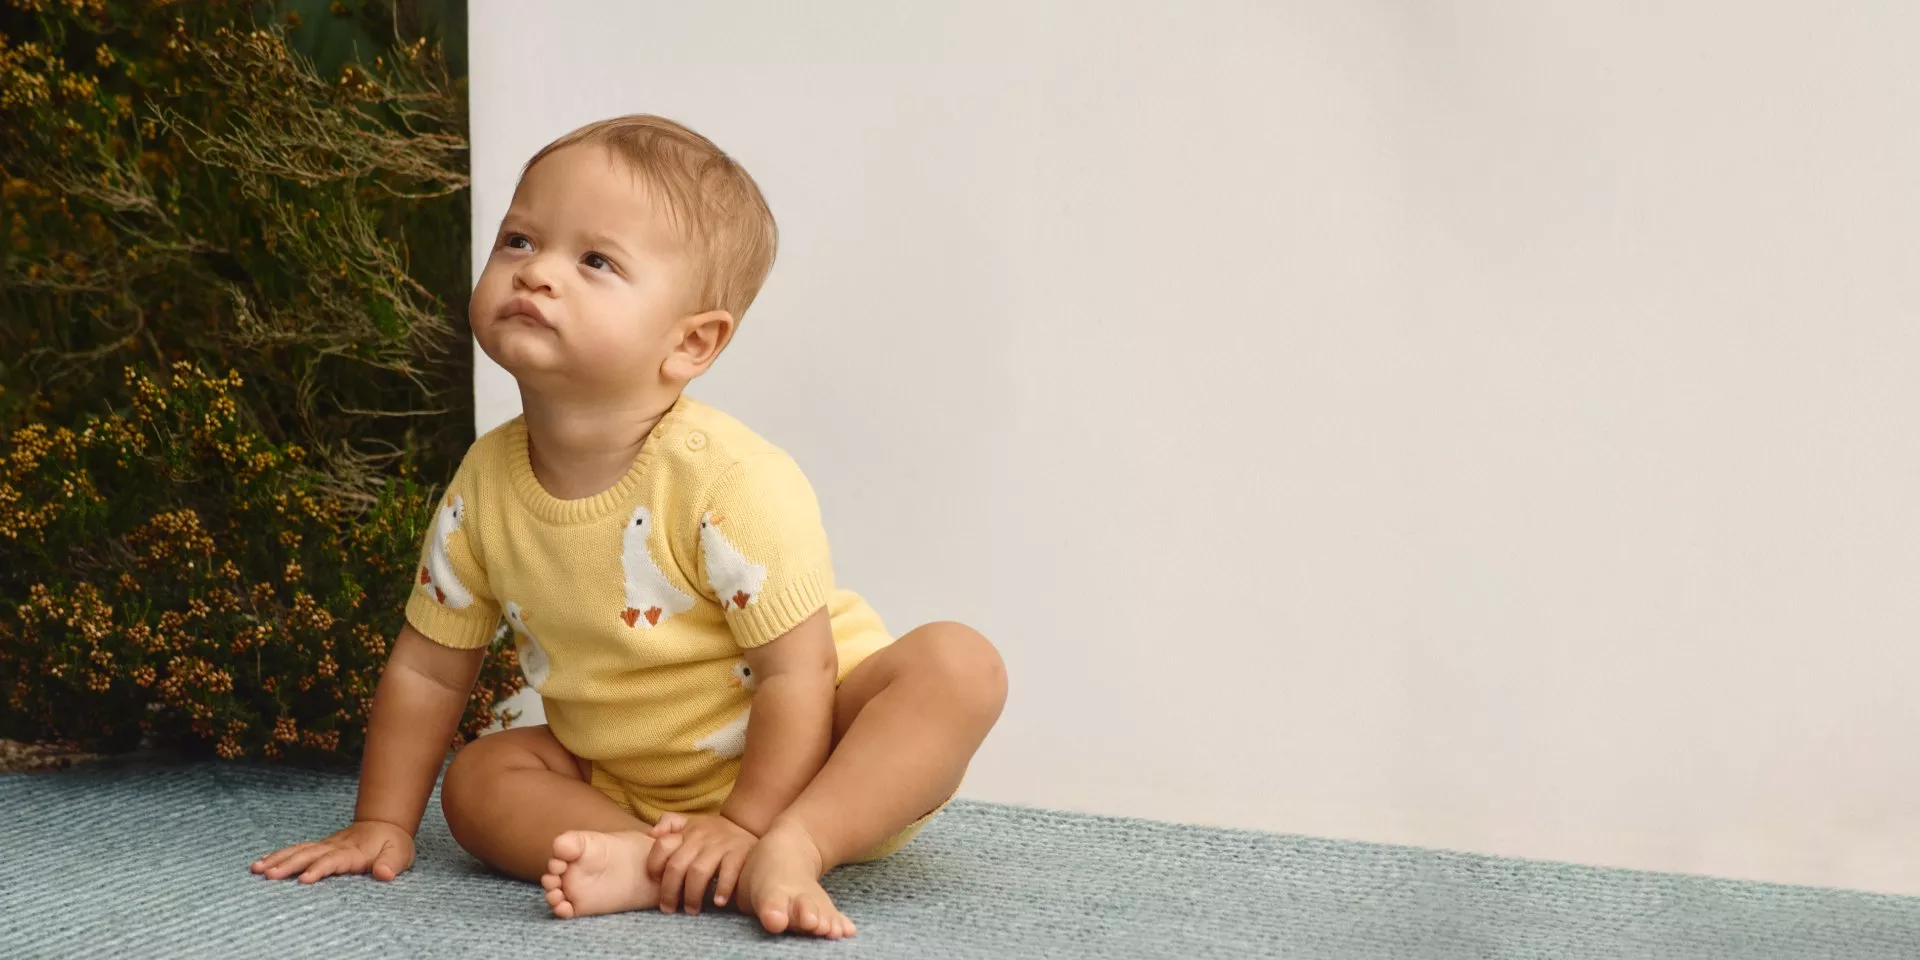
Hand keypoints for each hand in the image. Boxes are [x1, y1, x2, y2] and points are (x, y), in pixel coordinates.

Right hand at [250, 820, 413, 883]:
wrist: (385, 824)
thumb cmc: (393, 844)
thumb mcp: (400, 854)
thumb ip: (392, 864)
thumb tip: (384, 874)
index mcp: (353, 851)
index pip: (333, 860)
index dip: (319, 869)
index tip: (304, 880)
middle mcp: (335, 846)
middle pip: (309, 855)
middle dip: (289, 865)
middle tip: (268, 875)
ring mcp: (325, 845)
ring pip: (298, 851)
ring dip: (277, 859)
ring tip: (256, 868)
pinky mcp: (320, 846)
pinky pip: (297, 849)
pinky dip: (279, 855)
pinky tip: (262, 862)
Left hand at [645, 812, 757, 913]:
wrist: (748, 823)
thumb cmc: (714, 831)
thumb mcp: (691, 822)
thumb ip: (669, 824)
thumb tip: (651, 833)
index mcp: (687, 831)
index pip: (662, 846)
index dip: (655, 865)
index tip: (656, 881)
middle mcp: (701, 837)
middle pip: (677, 865)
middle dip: (670, 891)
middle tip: (669, 908)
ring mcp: (721, 844)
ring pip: (698, 871)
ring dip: (692, 895)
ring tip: (692, 909)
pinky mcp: (740, 853)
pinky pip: (729, 872)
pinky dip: (722, 888)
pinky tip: (718, 901)